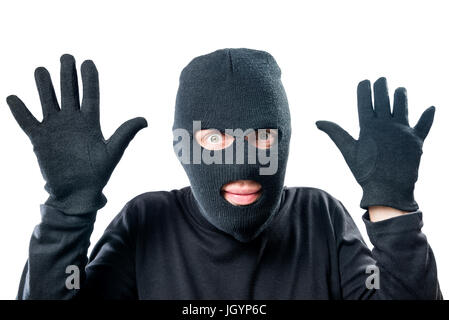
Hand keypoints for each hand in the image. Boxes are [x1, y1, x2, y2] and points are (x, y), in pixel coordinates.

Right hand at [7, 54, 146, 213]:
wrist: (77, 192)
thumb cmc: (98, 174)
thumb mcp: (113, 152)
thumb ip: (125, 134)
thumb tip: (144, 119)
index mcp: (91, 122)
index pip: (90, 95)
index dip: (89, 79)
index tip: (88, 62)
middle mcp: (72, 121)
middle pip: (68, 92)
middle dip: (67, 75)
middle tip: (66, 56)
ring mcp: (55, 128)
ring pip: (47, 101)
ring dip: (43, 86)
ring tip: (41, 70)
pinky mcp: (39, 139)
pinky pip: (27, 121)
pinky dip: (20, 111)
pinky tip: (12, 97)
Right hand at [316, 77, 434, 210]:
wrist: (389, 190)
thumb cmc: (365, 172)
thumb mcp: (348, 150)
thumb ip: (335, 133)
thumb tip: (318, 121)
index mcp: (369, 127)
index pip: (366, 102)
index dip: (365, 90)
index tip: (365, 81)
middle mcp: (387, 125)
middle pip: (384, 100)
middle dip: (382, 88)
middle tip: (382, 79)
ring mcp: (403, 132)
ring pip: (403, 107)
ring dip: (401, 97)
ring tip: (400, 90)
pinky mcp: (417, 141)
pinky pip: (424, 125)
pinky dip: (428, 116)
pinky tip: (431, 108)